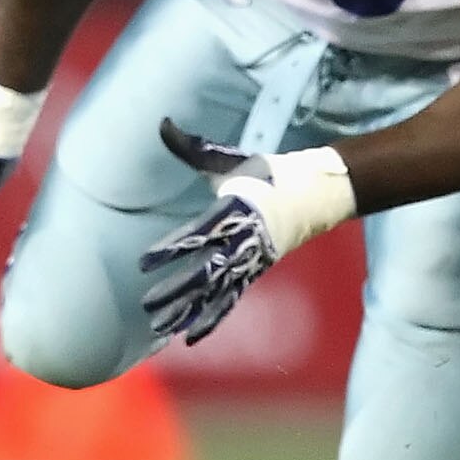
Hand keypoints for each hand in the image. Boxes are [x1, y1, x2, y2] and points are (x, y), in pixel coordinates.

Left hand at [136, 123, 353, 344]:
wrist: (316, 193)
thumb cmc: (267, 173)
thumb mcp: (229, 160)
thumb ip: (192, 149)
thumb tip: (162, 123)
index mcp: (235, 211)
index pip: (197, 234)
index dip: (172, 249)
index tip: (144, 261)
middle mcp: (243, 242)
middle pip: (206, 272)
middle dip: (176, 289)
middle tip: (146, 303)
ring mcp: (250, 261)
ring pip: (216, 293)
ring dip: (188, 310)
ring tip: (159, 327)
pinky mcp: (253, 273)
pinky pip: (230, 301)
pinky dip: (210, 319)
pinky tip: (189, 337)